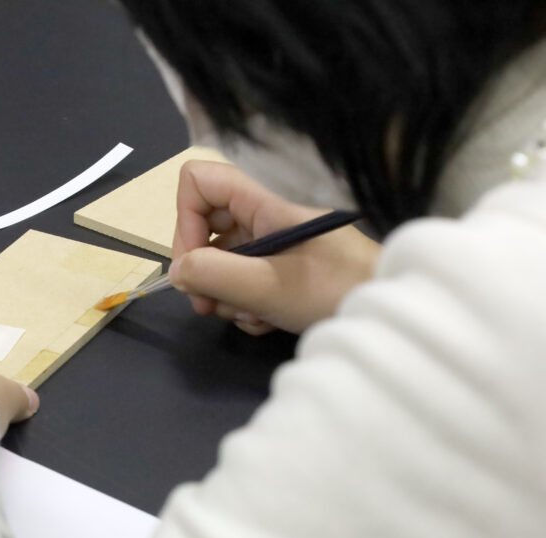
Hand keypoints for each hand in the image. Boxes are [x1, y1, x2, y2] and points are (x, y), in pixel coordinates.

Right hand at [170, 161, 380, 333]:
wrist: (392, 318)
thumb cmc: (336, 292)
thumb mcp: (270, 287)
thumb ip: (215, 274)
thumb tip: (176, 271)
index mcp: (264, 208)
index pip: (202, 182)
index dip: (185, 218)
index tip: (192, 263)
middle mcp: (266, 222)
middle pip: (207, 229)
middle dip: (202, 270)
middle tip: (208, 306)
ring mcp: (276, 250)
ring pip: (224, 263)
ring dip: (226, 295)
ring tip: (253, 316)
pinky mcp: (286, 276)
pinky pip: (246, 284)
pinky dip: (247, 306)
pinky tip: (268, 322)